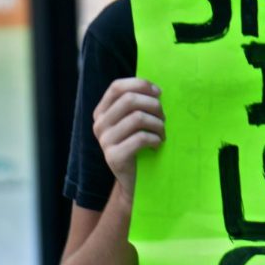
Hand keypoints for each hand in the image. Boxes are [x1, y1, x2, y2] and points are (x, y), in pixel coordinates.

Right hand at [92, 77, 164, 200]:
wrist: (133, 179)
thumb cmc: (139, 146)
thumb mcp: (135, 122)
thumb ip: (138, 105)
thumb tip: (157, 90)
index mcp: (102, 112)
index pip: (117, 87)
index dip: (140, 85)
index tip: (159, 93)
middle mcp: (99, 124)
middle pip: (130, 100)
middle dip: (154, 105)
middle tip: (164, 118)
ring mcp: (104, 141)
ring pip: (138, 118)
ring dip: (158, 124)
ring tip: (162, 133)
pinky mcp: (114, 156)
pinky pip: (141, 138)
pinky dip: (155, 139)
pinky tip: (158, 144)